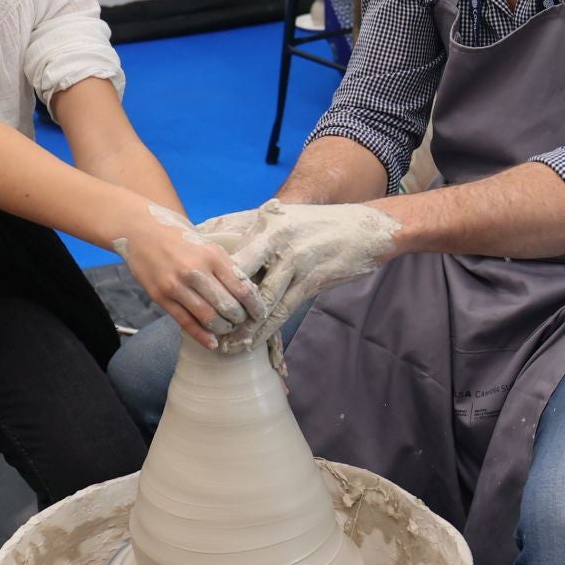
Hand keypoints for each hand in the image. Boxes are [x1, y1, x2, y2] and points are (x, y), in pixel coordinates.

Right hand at [113, 203, 263, 349]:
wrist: (140, 230)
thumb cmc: (179, 236)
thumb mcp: (207, 244)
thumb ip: (224, 266)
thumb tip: (246, 292)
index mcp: (212, 255)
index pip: (242, 288)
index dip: (254, 306)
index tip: (259, 313)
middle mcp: (195, 271)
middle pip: (227, 306)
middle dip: (239, 319)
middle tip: (243, 322)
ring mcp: (176, 285)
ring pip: (208, 317)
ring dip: (222, 328)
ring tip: (227, 328)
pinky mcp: (161, 297)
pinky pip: (186, 322)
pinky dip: (202, 336)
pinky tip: (213, 343)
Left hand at [223, 199, 399, 347]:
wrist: (366, 228)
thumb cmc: (321, 225)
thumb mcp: (287, 219)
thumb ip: (255, 231)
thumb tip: (215, 237)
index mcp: (266, 226)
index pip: (230, 255)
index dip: (213, 281)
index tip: (199, 299)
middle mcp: (277, 242)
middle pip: (239, 280)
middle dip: (222, 307)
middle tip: (207, 329)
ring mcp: (295, 262)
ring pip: (260, 302)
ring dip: (242, 327)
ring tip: (226, 345)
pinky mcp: (312, 281)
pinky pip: (282, 311)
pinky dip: (265, 330)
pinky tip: (252, 343)